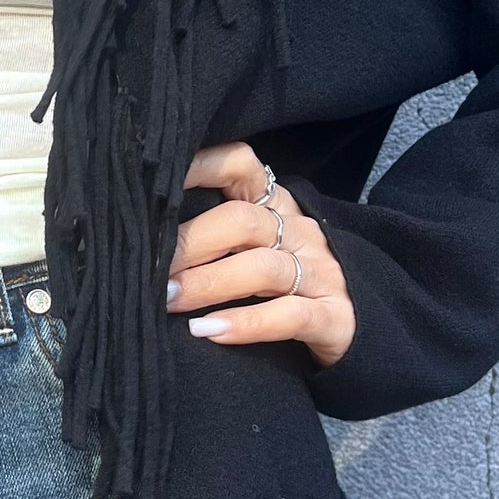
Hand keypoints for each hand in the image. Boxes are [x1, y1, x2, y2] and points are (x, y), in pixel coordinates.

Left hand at [165, 141, 355, 367]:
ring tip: (167, 300)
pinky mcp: (335, 318)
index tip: (151, 180)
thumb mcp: (251, 250)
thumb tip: (141, 233)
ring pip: (261, 268)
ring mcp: (321, 273)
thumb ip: (212, 234)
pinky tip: (209, 331)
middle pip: (241, 221)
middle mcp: (299, 232)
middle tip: (146, 267)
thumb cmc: (283, 289)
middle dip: (189, 243)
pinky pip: (289, 316)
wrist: (357, 333)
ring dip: (207, 283)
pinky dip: (246, 323)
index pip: (240, 165)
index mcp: (275, 206)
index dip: (198, 166)